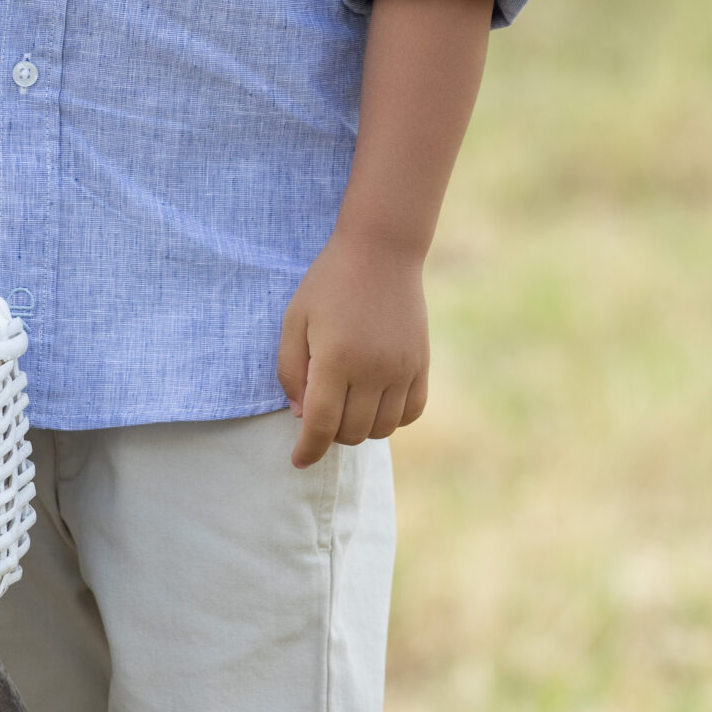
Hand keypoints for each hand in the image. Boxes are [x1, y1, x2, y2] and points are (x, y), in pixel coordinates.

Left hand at [276, 227, 428, 469]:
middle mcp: (372, 370)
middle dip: (330, 434)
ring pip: (382, 429)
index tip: (298, 461)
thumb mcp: (294, 320)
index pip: (321, 425)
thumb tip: (302, 417)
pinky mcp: (421, 363)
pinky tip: (376, 403)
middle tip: (320, 413)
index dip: (308, 450)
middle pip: (352, 432)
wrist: (380, 250)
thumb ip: (290, 372)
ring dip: (361, 429)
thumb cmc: (328, 283)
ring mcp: (402, 368)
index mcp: (335, 359)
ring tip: (347, 406)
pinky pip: (412, 412)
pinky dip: (392, 419)